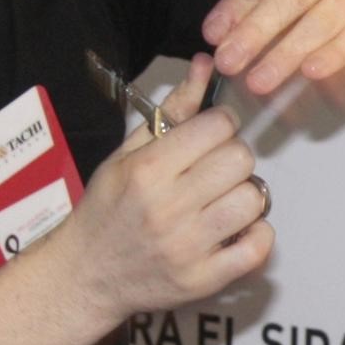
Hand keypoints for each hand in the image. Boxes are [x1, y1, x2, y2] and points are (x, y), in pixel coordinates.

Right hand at [52, 55, 271, 318]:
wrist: (86, 275)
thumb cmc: (107, 210)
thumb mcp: (128, 153)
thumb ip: (172, 109)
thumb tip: (206, 65)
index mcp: (148, 171)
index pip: (217, 126)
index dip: (222, 124)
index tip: (213, 134)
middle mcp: (168, 208)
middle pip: (241, 160)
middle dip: (234, 157)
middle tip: (217, 168)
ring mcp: (188, 247)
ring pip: (254, 200)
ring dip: (246, 195)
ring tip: (223, 199)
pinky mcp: (203, 279)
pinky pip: (258, 247)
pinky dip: (257, 234)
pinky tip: (235, 229)